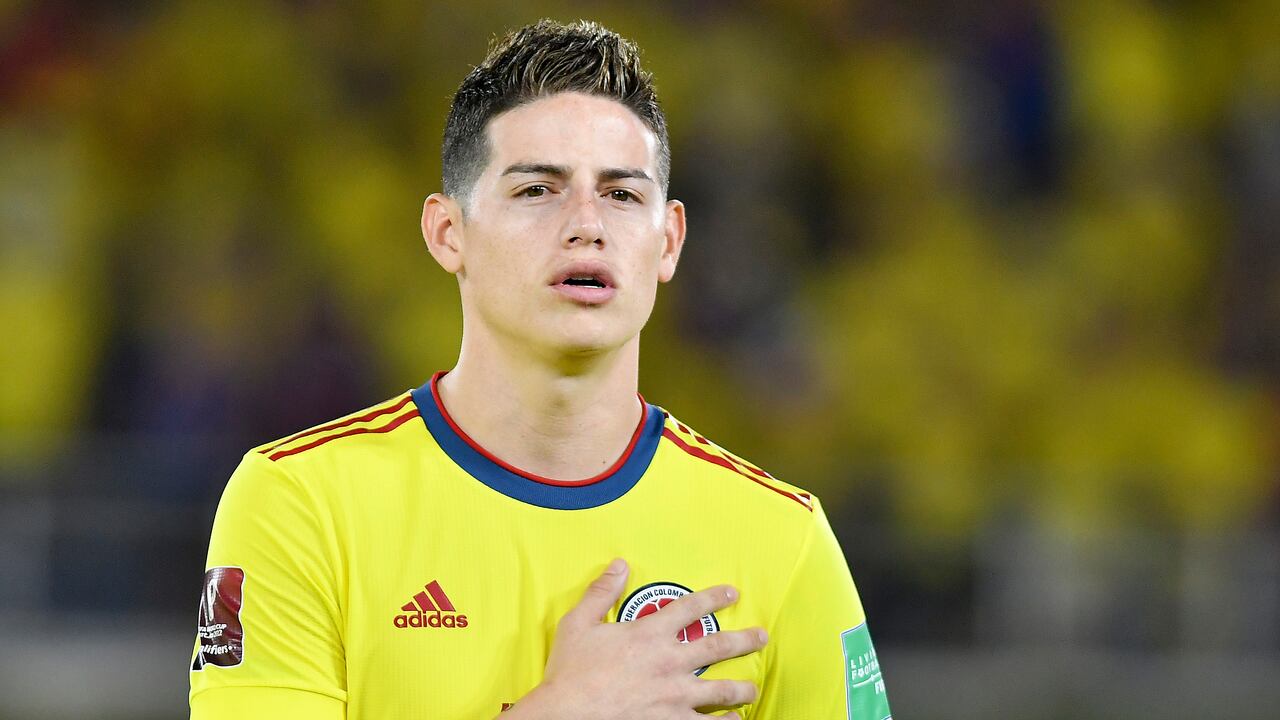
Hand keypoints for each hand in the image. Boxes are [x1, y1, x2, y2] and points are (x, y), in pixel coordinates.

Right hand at [503, 558, 767, 719]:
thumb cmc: (570, 673)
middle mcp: (670, 662)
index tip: (732, 594)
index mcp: (650, 634)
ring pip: (722, 690)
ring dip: (742, 688)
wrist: (568, 715)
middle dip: (743, 640)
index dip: (714, 597)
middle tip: (761, 636)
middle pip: (717, 646)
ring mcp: (675, 696)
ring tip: (753, 688)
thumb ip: (601, 592)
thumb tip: (619, 564)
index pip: (690, 608)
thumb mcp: (578, 624)